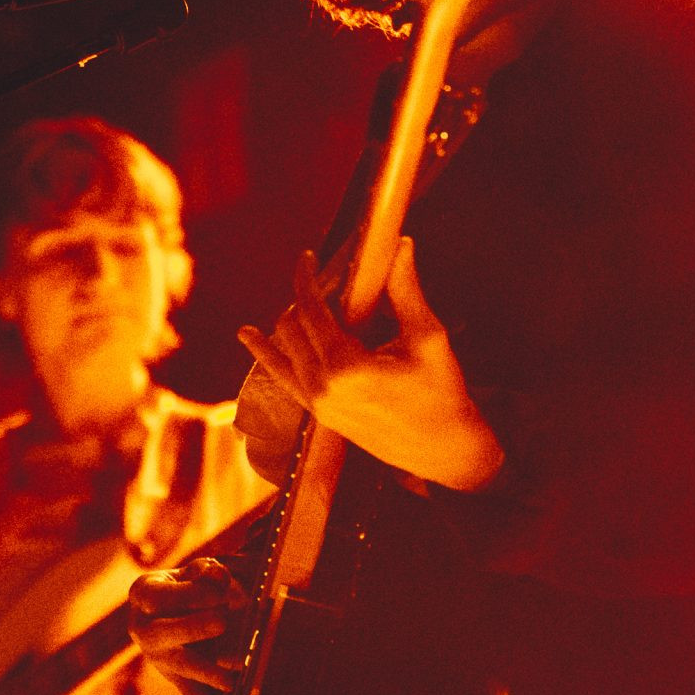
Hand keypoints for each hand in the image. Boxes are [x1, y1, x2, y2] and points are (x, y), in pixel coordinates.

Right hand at [128, 557, 249, 694]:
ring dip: (205, 671)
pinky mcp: (176, 677)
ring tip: (230, 678)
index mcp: (143, 594)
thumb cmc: (191, 582)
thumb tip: (218, 578)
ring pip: (178, 667)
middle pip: (160, 634)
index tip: (219, 587)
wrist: (180, 606)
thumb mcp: (196, 569)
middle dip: (192, 628)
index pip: (158, 597)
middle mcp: (143, 628)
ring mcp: (158, 657)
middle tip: (222, 621)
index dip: (188, 593)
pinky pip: (190, 693)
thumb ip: (207, 572)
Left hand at [237, 237, 504, 491]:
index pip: (310, 310)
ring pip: (283, 349)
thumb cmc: (442, 392)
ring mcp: (316, 404)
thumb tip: (401, 244)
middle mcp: (322, 386)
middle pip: (292, 327)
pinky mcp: (318, 415)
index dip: (305, 278)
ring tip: (298, 299)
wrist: (444, 450)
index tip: (306, 257)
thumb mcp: (428, 337)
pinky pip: (281, 377)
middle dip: (303, 297)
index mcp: (346, 366)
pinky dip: (266, 353)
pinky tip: (250, 335)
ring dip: (288, 320)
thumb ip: (406, 290)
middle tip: (324, 279)